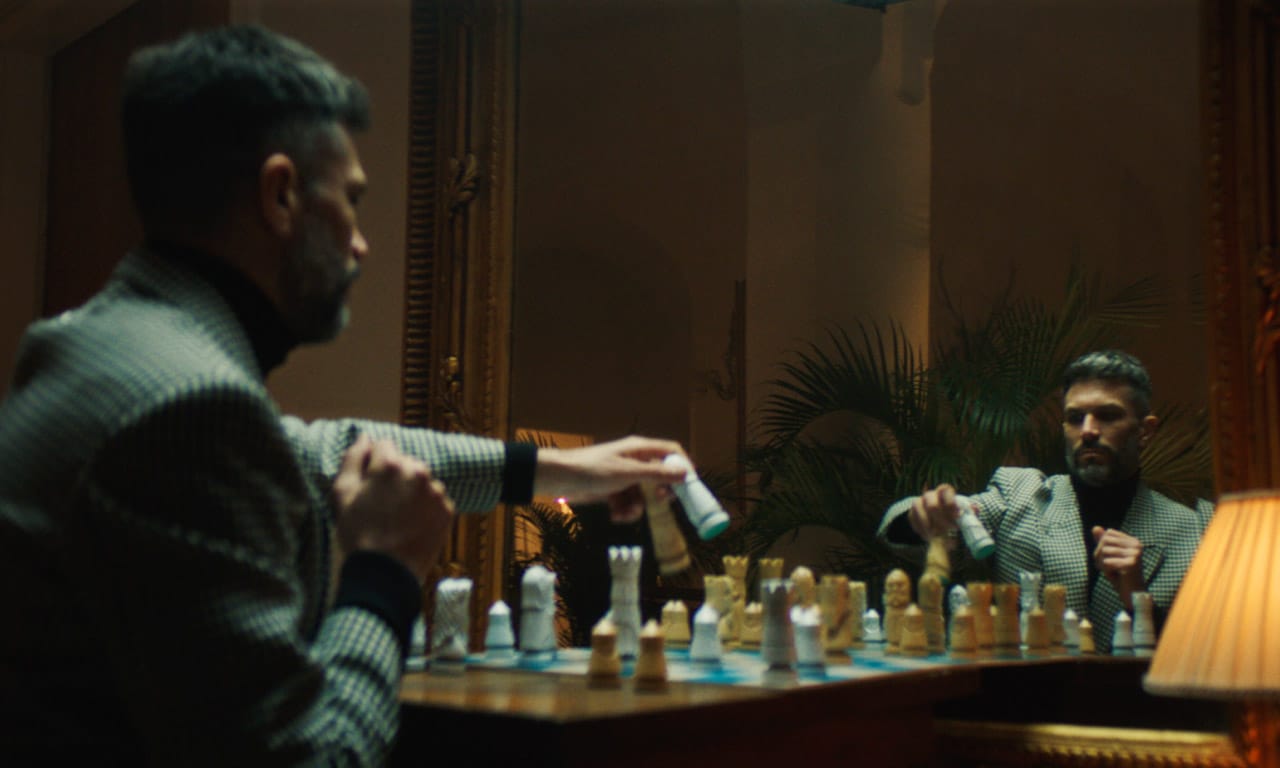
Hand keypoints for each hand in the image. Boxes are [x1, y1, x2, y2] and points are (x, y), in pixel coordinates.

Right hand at [332, 435, 455, 583]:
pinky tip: (411, 526)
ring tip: (398, 518)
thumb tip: (364, 437)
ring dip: (412, 492)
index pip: (384, 446)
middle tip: (383, 505)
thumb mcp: (342, 495)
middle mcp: (417, 472)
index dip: (374, 465)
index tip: (371, 485)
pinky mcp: (447, 510)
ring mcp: (435, 492)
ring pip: (422, 482)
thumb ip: (352, 459)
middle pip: (406, 463)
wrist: (385, 576)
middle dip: (395, 477)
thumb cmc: (358, 535)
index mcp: (390, 465)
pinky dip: (425, 509)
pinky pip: (435, 501)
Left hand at [533, 435, 688, 522]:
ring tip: (625, 513)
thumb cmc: (593, 470)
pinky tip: (614, 515)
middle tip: (658, 504)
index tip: (690, 486)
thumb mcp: (628, 473)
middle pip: (659, 477)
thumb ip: (657, 474)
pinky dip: (623, 511)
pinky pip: (628, 503)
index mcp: (640, 449)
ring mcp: (623, 476)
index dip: (683, 466)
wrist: (559, 479)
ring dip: (637, 508)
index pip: (670, 452)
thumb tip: (685, 474)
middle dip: (659, 494)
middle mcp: (634, 461)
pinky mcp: (613, 491)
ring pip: (643, 495)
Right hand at [908, 484, 964, 540]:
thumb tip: (975, 509)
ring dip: (930, 526)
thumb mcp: (963, 511)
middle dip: (941, 520)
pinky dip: (921, 530)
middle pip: (932, 505)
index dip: (950, 504)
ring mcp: (919, 503)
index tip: (957, 517)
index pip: (945, 491)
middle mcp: (930, 494)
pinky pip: (914, 520)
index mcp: (944, 491)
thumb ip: (969, 511)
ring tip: (938, 536)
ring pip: (920, 512)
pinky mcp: (911, 513)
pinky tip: (929, 536)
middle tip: (949, 530)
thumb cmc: (953, 514)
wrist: (938, 518)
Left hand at [1091, 525, 1145, 608]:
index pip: (1108, 534)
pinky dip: (1106, 570)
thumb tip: (1095, 527)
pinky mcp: (1132, 563)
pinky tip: (1115, 575)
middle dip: (1100, 555)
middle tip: (1109, 567)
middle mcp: (1136, 545)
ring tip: (1112, 571)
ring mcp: (1135, 553)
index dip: (1102, 546)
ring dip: (1102, 564)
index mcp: (1133, 541)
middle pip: (1105, 541)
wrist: (1132, 594)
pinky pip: (1107, 562)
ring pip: (1104, 551)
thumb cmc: (1120, 575)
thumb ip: (1103, 542)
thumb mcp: (1109, 556)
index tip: (1110, 559)